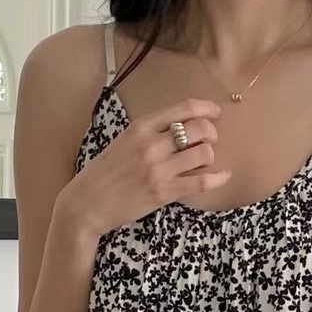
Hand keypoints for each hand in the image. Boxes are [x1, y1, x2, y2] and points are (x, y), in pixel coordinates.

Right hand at [63, 96, 232, 237]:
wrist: (87, 203)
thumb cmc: (104, 173)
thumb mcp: (124, 141)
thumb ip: (149, 132)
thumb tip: (179, 127)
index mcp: (141, 127)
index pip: (183, 108)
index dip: (206, 108)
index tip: (216, 112)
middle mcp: (152, 144)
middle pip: (199, 129)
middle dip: (211, 134)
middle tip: (209, 142)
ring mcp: (158, 169)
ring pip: (203, 153)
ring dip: (209, 156)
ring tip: (203, 162)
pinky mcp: (163, 192)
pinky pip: (201, 182)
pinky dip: (218, 178)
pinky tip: (223, 176)